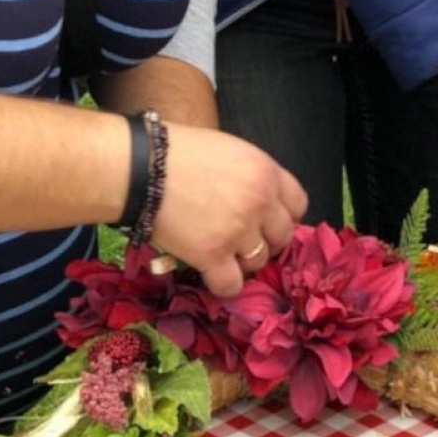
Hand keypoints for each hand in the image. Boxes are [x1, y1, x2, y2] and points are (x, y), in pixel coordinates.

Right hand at [151, 125, 306, 297]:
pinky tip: (209, 272)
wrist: (139, 167)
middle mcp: (259, 201)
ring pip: (260, 262)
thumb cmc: (176, 152)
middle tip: (242, 240)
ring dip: (243, 262)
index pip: (298, 204)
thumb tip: (258, 201)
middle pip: (283, 236)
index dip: (282, 215)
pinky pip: (232, 285)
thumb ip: (250, 176)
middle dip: (266, 241)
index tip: (266, 221)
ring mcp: (238, 231)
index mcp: (265, 171)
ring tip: (220, 252)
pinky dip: (223, 284)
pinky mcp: (213, 255)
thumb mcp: (227, 151)